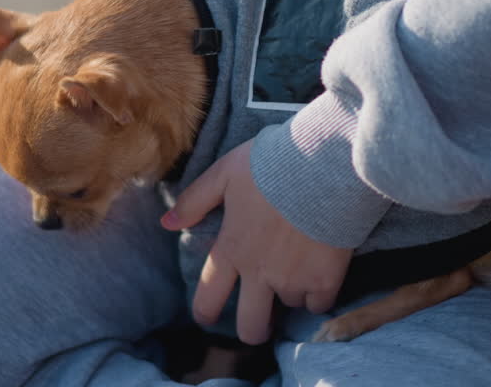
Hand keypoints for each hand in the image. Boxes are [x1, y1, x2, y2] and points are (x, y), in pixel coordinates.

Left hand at [161, 141, 353, 344]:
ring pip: (290, 305)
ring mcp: (293, 279)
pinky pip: (320, 303)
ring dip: (292, 292)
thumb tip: (165, 223)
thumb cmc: (272, 162)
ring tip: (299, 266)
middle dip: (254, 329)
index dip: (207, 313)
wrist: (325, 162)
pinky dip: (320, 292)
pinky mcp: (325, 278)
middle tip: (263, 319)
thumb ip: (195, 200)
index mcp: (232, 248)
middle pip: (250, 327)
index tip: (210, 316)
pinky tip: (322, 269)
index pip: (208, 299)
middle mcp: (259, 272)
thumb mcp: (225, 173)